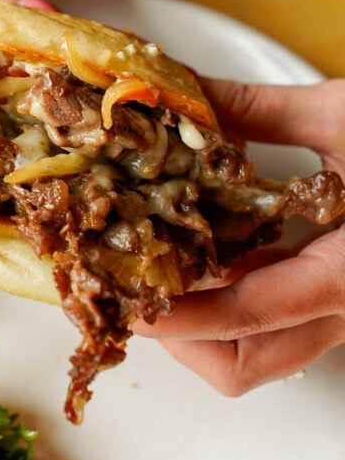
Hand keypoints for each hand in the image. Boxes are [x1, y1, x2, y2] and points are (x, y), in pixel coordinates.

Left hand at [134, 78, 344, 393]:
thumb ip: (259, 109)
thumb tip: (185, 92)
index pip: (253, 313)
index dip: (184, 315)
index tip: (134, 304)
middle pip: (245, 367)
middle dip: (183, 339)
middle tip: (142, 285)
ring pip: (260, 358)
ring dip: (203, 328)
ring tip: (168, 270)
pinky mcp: (340, 303)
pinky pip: (276, 332)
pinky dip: (231, 309)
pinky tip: (210, 261)